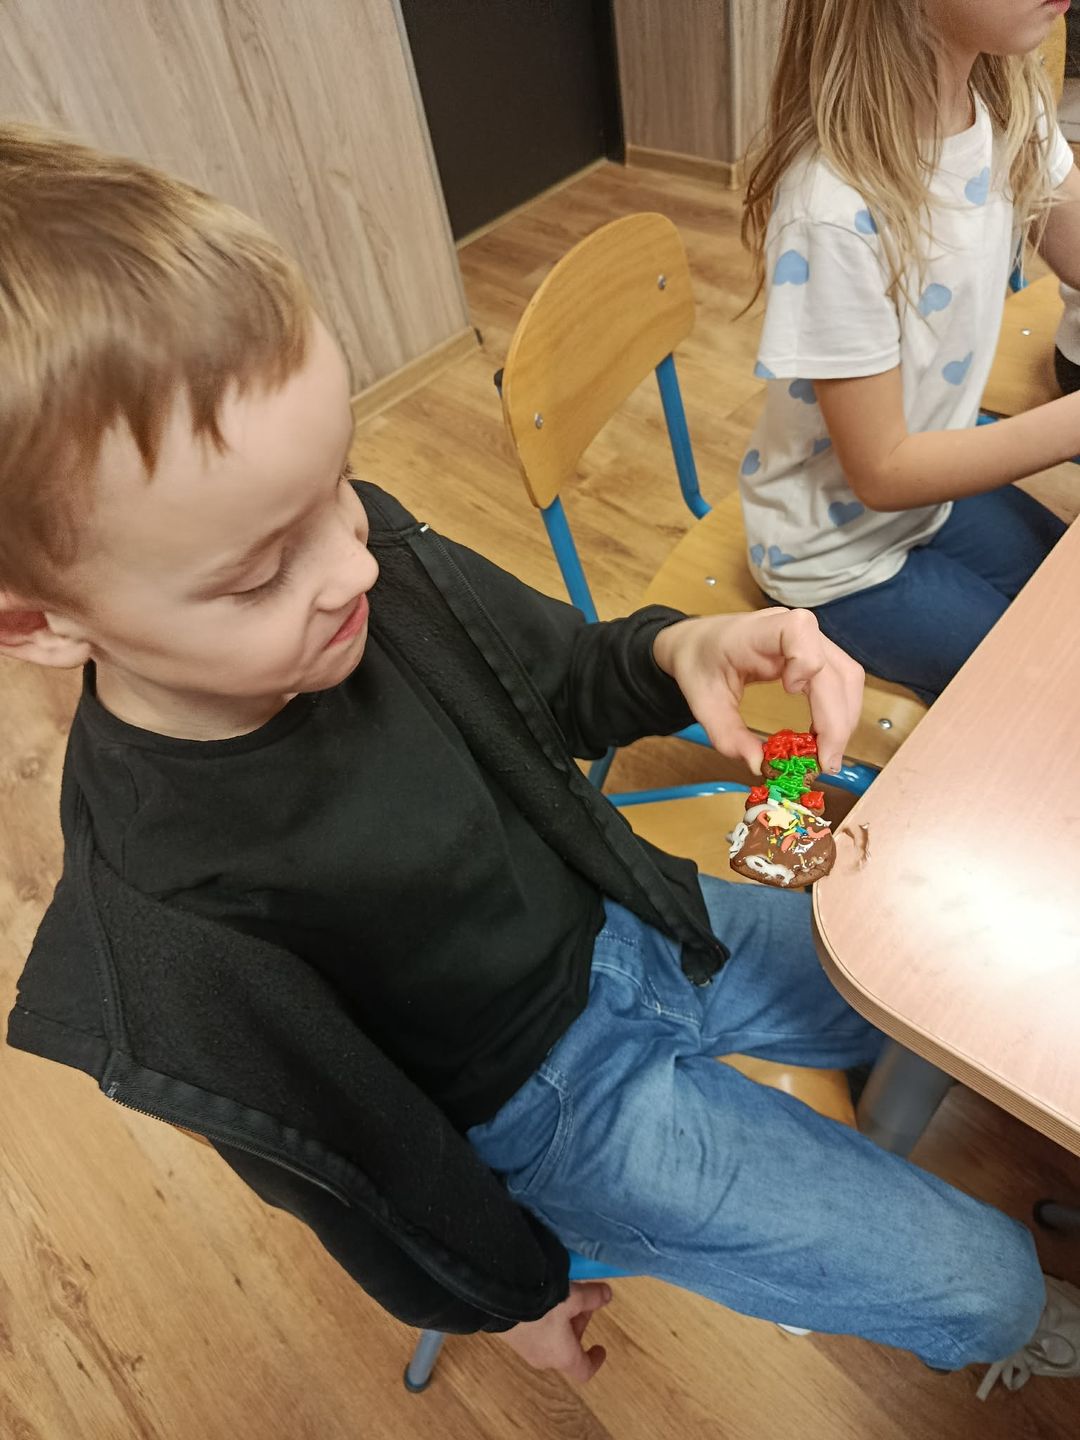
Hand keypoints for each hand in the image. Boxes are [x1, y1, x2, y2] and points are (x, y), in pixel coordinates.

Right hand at [497, 1281, 611, 1381]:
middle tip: (583, 1302)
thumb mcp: (574, 1297)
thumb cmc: (543, 1306)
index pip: (583, 1371)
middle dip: (578, 1326)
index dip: (595, 1360)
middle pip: (568, 1349)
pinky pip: (534, 1333)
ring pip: (551, 1340)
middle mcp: (544, 1358)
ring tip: (562, 1296)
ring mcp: (525, 1349)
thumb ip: (592, 1297)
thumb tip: (607, 1295)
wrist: (499, 1300)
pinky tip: (541, 1297)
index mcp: (563, 1356)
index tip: (600, 1347)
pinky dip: (544, 1320)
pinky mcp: (511, 1336)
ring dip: (561, 1322)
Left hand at [652, 609, 863, 774]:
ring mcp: (810, 640)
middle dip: (836, 719)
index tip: (789, 692)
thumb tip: (759, 765)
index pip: (800, 631)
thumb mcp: (703, 702)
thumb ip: (727, 735)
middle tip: (825, 762)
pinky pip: (841, 680)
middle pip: (835, 668)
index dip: (805, 662)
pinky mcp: (816, 653)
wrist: (698, 643)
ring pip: (848, 676)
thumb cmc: (700, 664)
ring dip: (844, 718)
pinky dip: (839, 711)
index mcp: (758, 631)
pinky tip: (825, 737)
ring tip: (827, 755)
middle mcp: (792, 628)